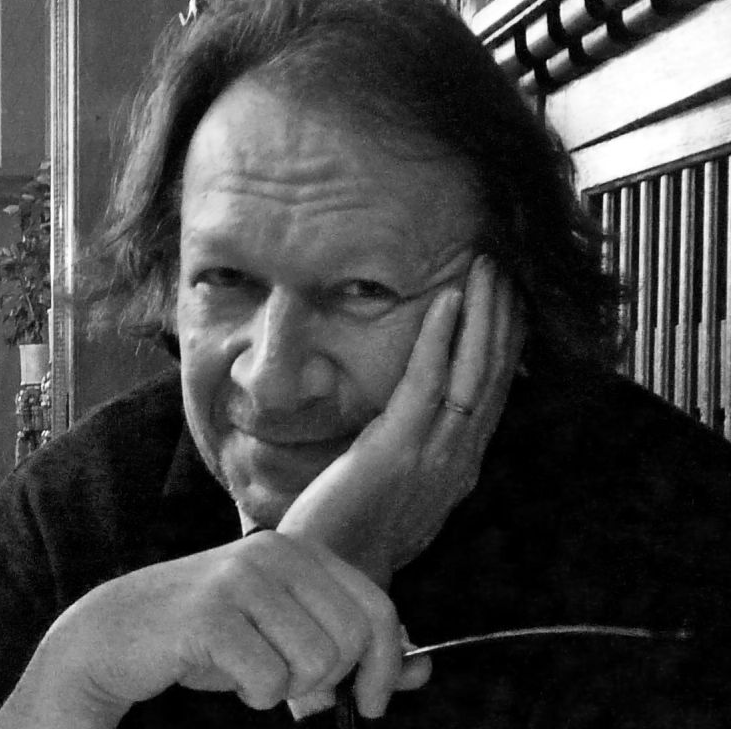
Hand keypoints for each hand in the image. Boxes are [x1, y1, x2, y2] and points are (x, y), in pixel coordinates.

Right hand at [0, 532, 418, 726]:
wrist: (120, 631)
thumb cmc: (213, 635)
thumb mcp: (288, 633)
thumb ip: (351, 646)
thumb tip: (423, 667)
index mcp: (301, 550)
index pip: (376, 607)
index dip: (386, 663)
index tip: (371, 702)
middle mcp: (276, 552)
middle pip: (351, 638)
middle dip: (330, 680)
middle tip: (292, 685)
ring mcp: (242, 578)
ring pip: (315, 663)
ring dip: (287, 688)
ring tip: (252, 669)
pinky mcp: (211, 615)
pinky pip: (268, 683)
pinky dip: (254, 696)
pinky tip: (226, 673)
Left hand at [279, 255, 523, 584]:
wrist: (329, 572)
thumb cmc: (358, 522)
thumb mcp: (405, 478)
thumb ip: (422, 441)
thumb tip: (423, 399)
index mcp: (461, 461)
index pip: (495, 389)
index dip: (507, 341)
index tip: (511, 300)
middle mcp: (460, 457)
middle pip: (493, 374)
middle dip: (503, 316)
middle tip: (505, 268)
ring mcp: (434, 454)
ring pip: (473, 372)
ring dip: (483, 315)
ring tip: (487, 269)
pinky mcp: (397, 450)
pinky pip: (427, 384)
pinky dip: (440, 339)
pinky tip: (446, 300)